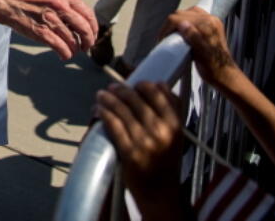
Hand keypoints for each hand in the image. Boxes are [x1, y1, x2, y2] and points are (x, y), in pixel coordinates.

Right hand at [1, 0, 97, 59]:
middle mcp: (59, 5)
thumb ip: (66, 5)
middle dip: (88, 41)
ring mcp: (50, 18)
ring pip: (72, 40)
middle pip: (84, 28)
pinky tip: (64, 55)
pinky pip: (60, 46)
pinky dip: (65, 53)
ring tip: (72, 51)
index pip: (88, 14)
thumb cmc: (28, 0)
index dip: (94, 28)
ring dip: (75, 49)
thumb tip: (83, 23)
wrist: (6, 1)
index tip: (92, 35)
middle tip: (86, 47)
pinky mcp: (41, 31)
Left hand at [96, 81, 183, 207]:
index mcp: (175, 124)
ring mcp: (145, 141)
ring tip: (101, 95)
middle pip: (135, 98)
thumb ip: (170, 109)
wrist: (160, 192)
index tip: (133, 84)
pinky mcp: (130, 151)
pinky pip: (113, 124)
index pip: (157, 92)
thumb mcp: (175, 134)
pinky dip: (103, 113)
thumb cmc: (166, 159)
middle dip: (120, 90)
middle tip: (111, 88)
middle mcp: (162, 130)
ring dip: (107, 98)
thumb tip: (157, 83)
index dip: (142, 85)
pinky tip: (98, 109)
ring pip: (121, 109)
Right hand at [164, 8, 242, 92]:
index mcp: (208, 25)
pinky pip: (193, 16)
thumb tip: (182, 24)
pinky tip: (182, 31)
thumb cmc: (213, 69)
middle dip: (170, 25)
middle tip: (165, 39)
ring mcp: (211, 22)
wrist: (225, 76)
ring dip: (176, 23)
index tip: (162, 40)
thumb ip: (194, 37)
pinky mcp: (210, 26)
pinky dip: (184, 22)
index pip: (179, 18)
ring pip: (186, 13)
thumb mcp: (202, 55)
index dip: (167, 28)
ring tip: (172, 35)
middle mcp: (211, 20)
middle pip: (181, 14)